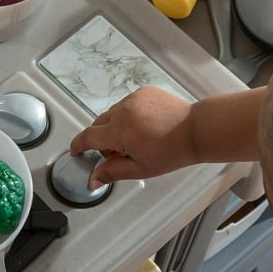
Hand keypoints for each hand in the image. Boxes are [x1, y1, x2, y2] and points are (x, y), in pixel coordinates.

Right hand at [69, 87, 196, 187]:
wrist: (196, 130)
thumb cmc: (174, 150)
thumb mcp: (140, 168)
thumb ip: (112, 172)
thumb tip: (93, 180)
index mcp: (120, 131)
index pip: (88, 137)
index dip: (78, 145)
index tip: (76, 150)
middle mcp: (124, 110)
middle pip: (99, 125)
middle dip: (103, 139)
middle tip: (117, 153)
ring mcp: (134, 98)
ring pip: (113, 114)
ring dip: (116, 126)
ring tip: (136, 140)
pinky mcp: (144, 92)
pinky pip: (128, 104)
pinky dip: (129, 115)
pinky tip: (145, 127)